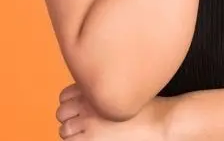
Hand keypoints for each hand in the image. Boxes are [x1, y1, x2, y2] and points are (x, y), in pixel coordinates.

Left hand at [56, 84, 171, 139]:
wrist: (161, 122)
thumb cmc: (150, 109)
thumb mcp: (126, 91)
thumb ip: (107, 92)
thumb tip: (93, 97)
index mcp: (97, 88)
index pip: (65, 96)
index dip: (71, 105)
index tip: (80, 112)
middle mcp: (88, 104)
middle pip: (61, 113)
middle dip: (70, 119)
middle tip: (84, 126)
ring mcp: (88, 123)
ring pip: (64, 131)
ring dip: (73, 134)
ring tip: (89, 137)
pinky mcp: (91, 140)